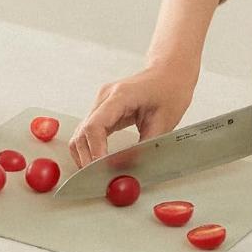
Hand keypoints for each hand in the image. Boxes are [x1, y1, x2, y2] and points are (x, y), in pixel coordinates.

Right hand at [69, 63, 197, 166]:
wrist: (169, 72)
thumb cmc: (170, 91)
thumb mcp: (163, 123)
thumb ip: (144, 147)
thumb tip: (126, 169)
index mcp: (120, 96)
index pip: (95, 126)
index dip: (95, 151)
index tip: (101, 170)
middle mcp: (104, 98)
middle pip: (82, 132)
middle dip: (87, 158)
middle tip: (100, 179)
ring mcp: (100, 103)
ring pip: (81, 133)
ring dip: (86, 155)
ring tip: (99, 173)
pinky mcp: (102, 109)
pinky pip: (88, 131)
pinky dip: (90, 148)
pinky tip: (99, 161)